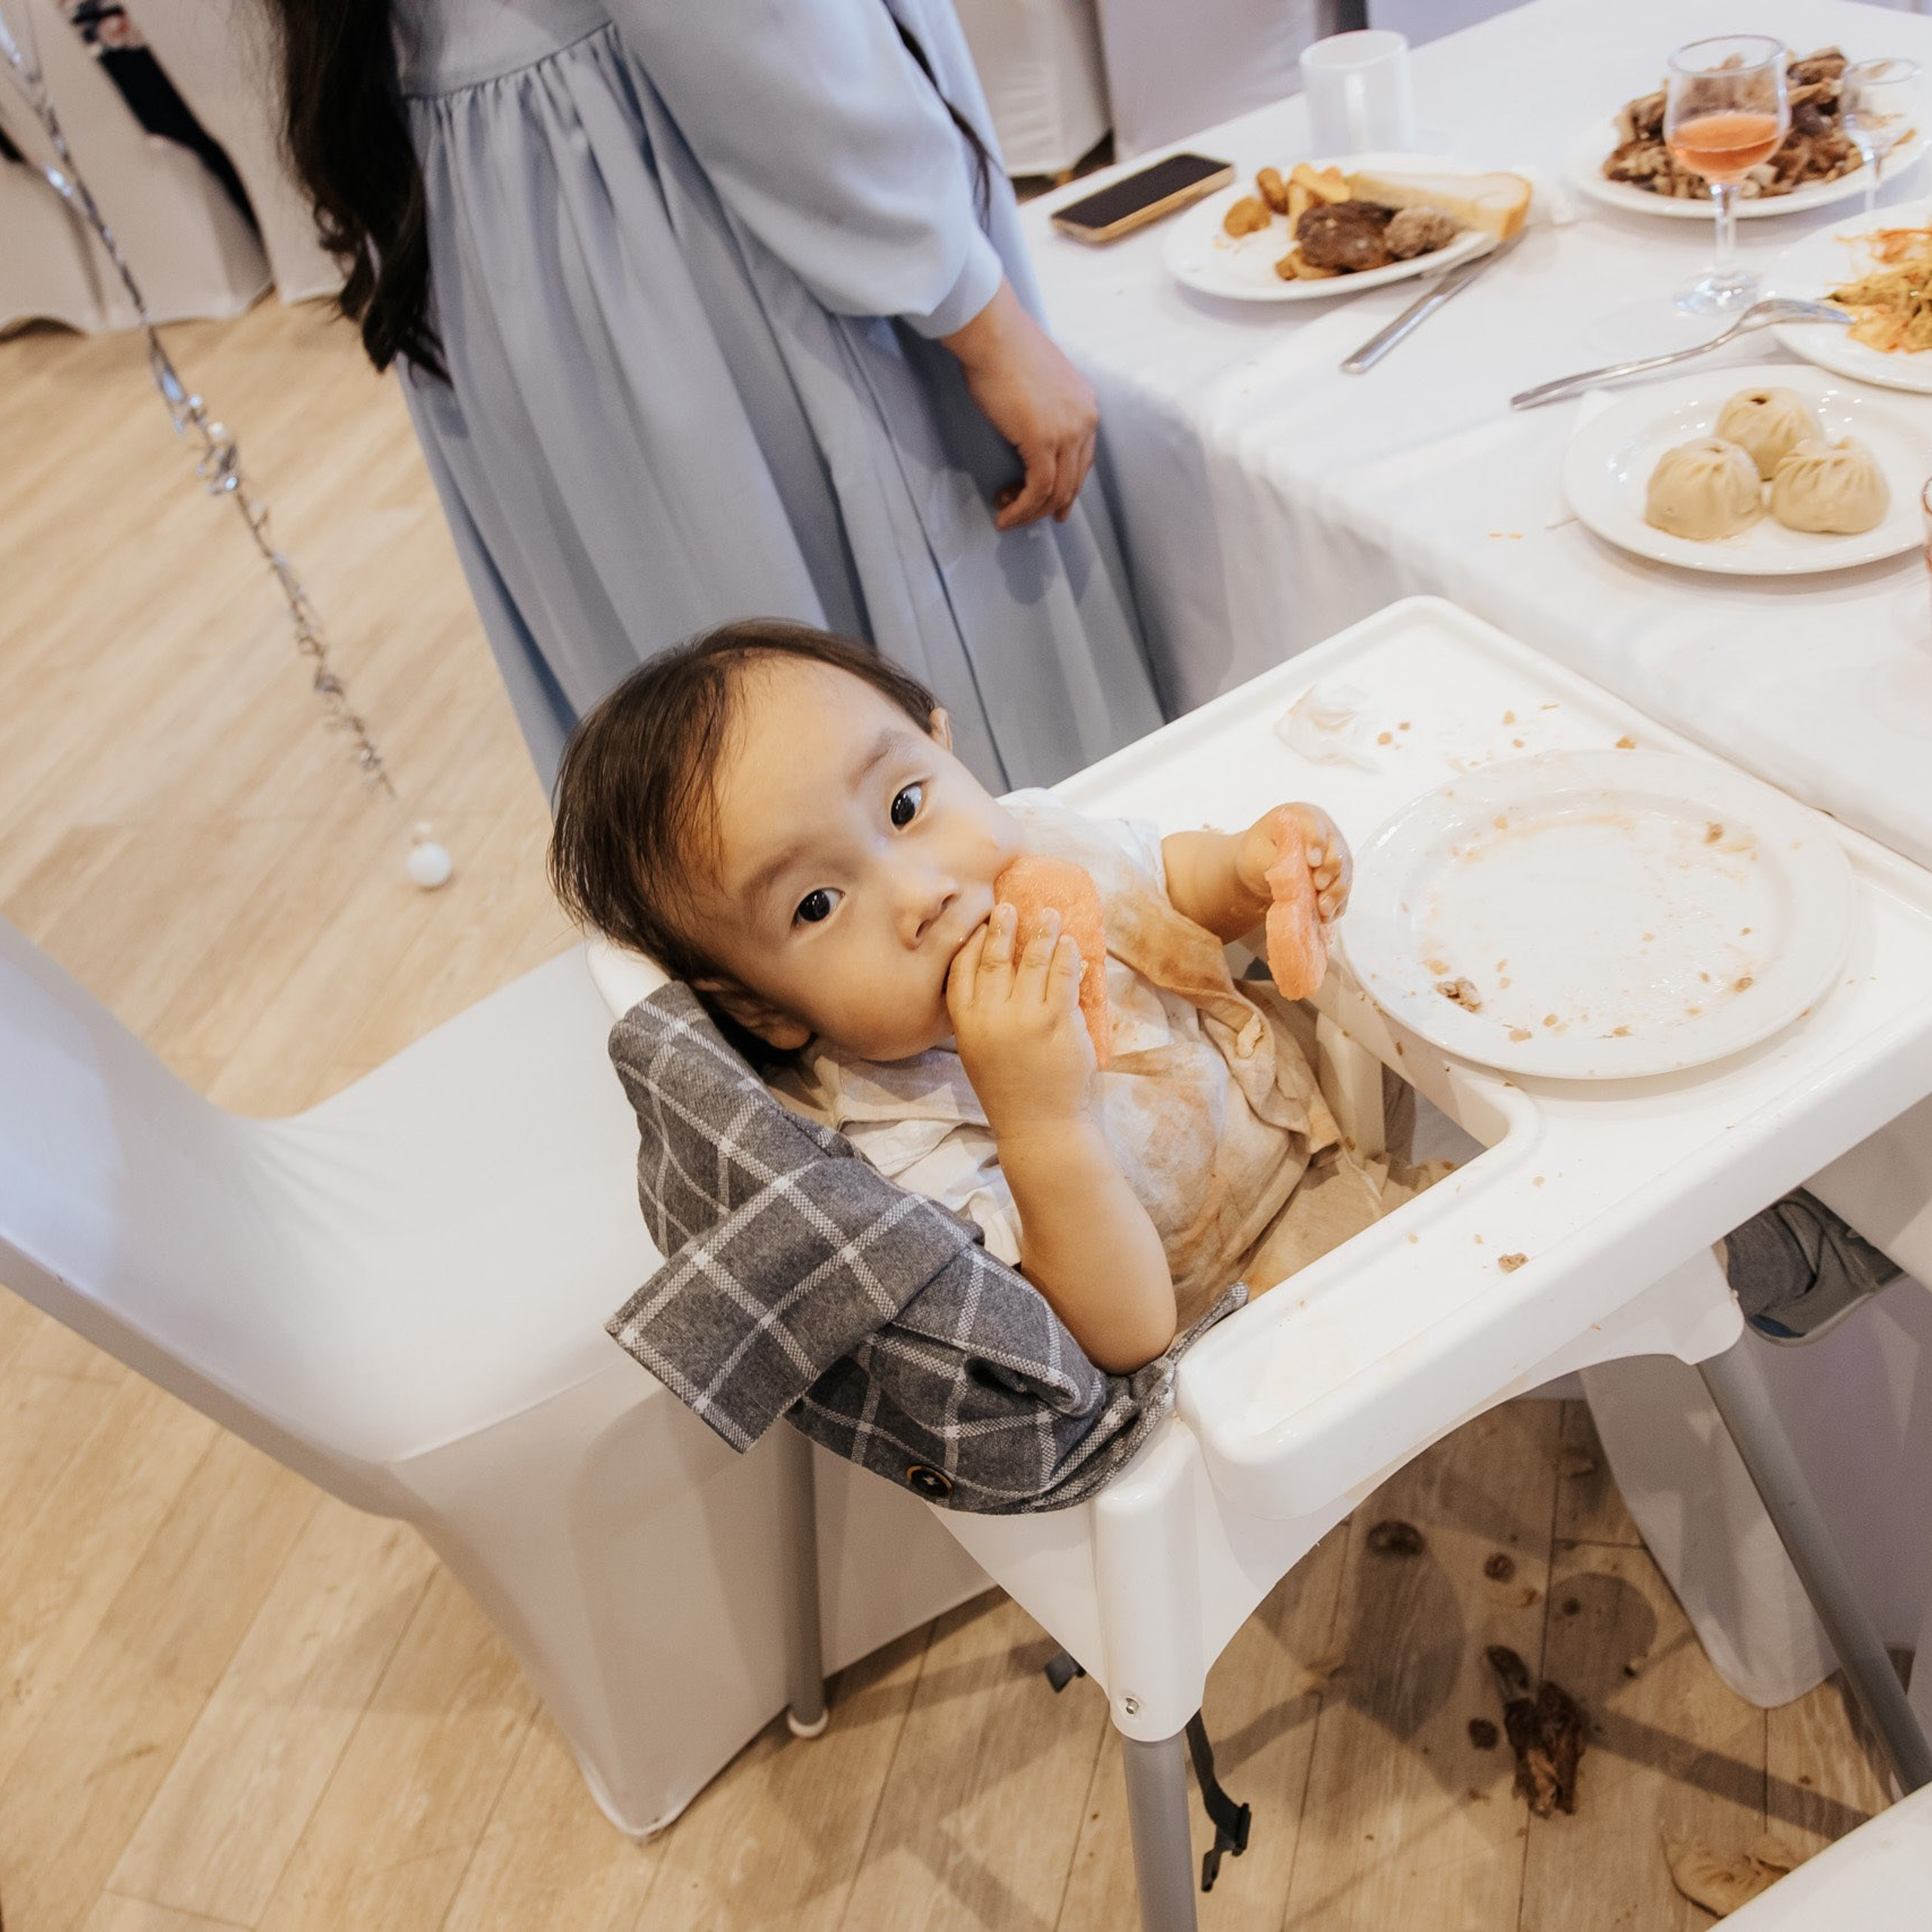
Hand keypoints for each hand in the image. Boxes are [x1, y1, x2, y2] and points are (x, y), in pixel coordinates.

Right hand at [940, 279, 1097, 528]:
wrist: (993, 333)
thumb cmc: (1004, 349)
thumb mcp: (1037, 382)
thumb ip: (1044, 408)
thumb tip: (1028, 430)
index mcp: (1085, 405)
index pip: (1082, 460)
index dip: (1066, 488)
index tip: (1051, 506)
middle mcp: (1085, 420)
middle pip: (1074, 480)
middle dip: (1049, 506)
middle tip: (1023, 517)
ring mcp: (1067, 432)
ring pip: (1057, 491)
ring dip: (1031, 512)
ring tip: (1007, 517)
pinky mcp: (1043, 441)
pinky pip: (1038, 490)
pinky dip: (1022, 509)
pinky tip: (1006, 514)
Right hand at [946, 902, 1095, 1138]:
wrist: (1042, 1129)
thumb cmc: (1013, 1093)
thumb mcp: (981, 1053)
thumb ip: (983, 1017)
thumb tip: (1002, 974)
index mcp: (965, 1025)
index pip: (960, 970)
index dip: (970, 941)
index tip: (979, 922)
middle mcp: (989, 1017)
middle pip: (993, 957)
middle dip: (1002, 927)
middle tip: (1009, 905)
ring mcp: (1024, 1017)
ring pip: (1031, 959)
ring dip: (1041, 932)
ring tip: (1049, 915)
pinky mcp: (1057, 1021)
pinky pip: (1063, 975)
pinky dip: (1068, 955)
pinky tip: (1071, 945)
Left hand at [1237, 803, 1352, 923]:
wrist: (1258, 866)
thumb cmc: (1256, 853)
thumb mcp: (1257, 852)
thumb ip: (1278, 859)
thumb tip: (1298, 876)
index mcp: (1303, 818)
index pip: (1315, 826)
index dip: (1316, 843)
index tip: (1312, 861)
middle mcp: (1325, 835)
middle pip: (1337, 852)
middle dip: (1330, 871)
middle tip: (1318, 886)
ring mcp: (1334, 857)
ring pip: (1344, 874)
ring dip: (1336, 893)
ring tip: (1323, 909)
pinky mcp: (1337, 878)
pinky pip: (1343, 892)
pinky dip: (1336, 905)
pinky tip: (1327, 917)